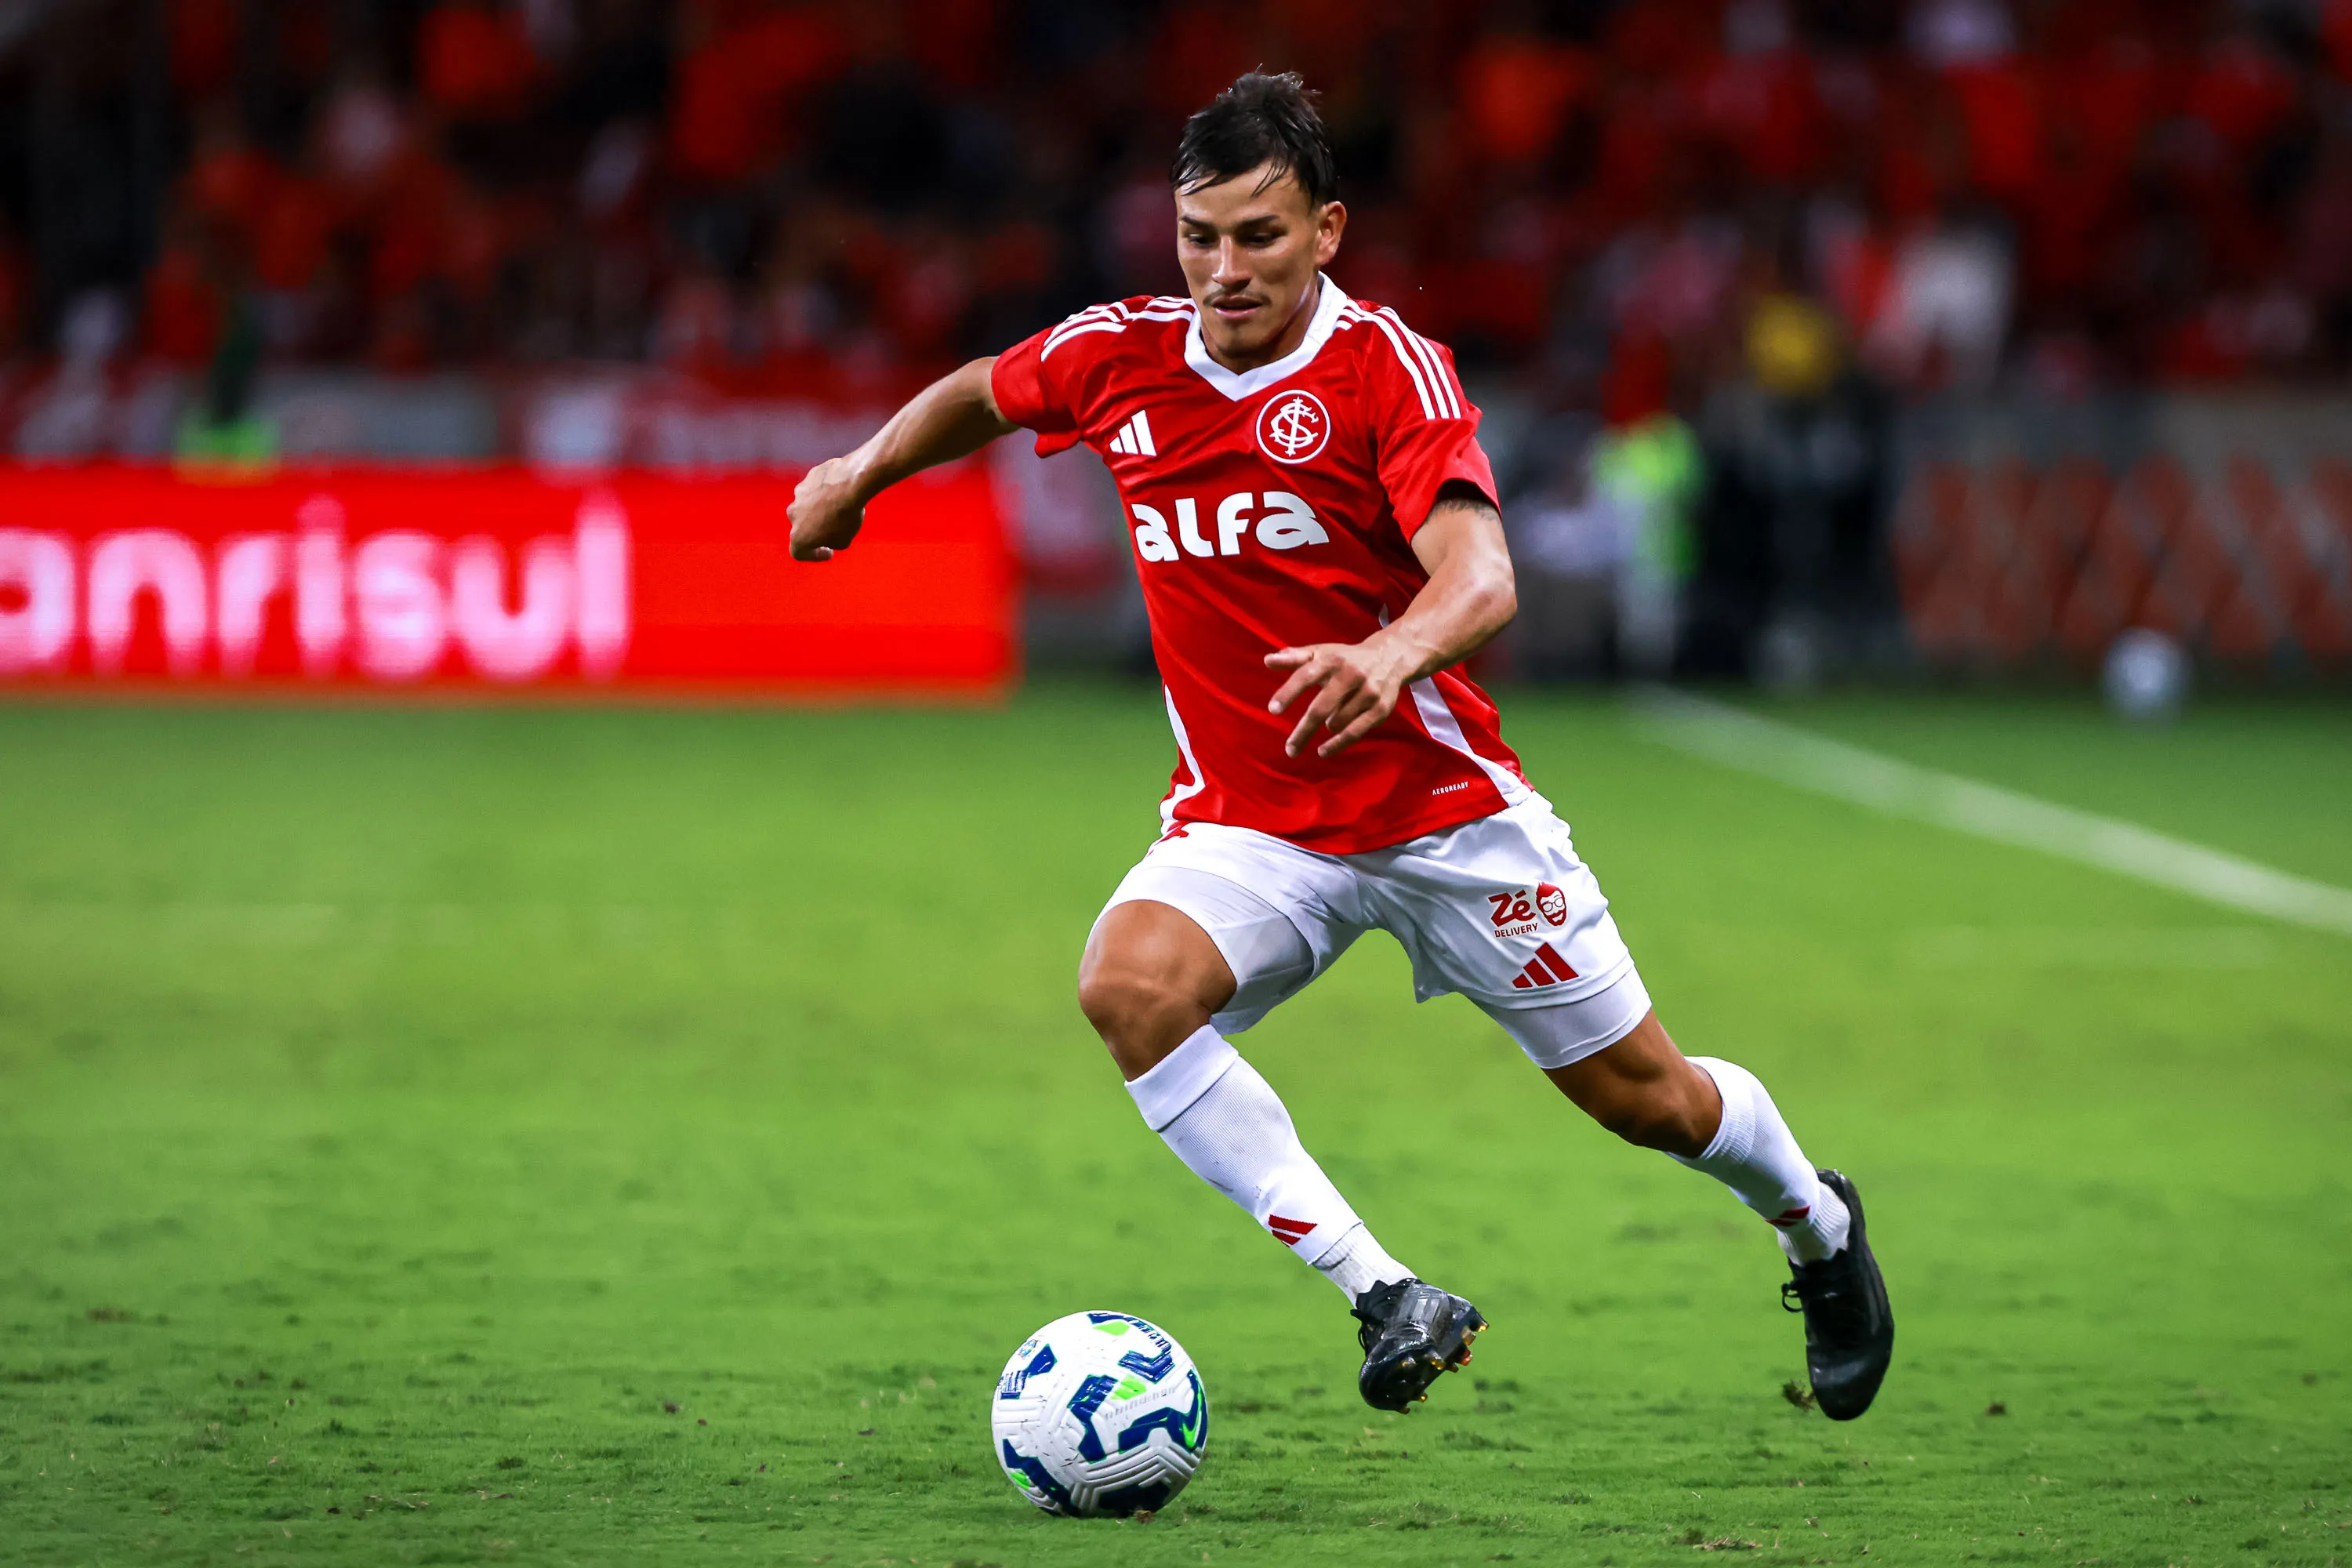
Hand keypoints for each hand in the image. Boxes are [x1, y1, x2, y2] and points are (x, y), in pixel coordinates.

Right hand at [788, 455, 870, 561]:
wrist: (850, 483)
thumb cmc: (847, 516)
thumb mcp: (844, 541)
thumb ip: (831, 542)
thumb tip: (829, 536)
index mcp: (799, 536)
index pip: (799, 552)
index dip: (814, 555)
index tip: (829, 551)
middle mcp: (793, 515)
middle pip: (802, 526)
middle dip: (815, 529)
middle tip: (834, 528)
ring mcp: (799, 495)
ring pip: (807, 506)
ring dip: (819, 510)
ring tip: (839, 508)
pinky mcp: (808, 478)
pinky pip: (815, 490)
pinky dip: (825, 493)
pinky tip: (841, 493)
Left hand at [1265, 640, 1411, 757]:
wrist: (1390, 658)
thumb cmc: (1345, 658)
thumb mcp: (1321, 653)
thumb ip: (1294, 657)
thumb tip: (1267, 660)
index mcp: (1331, 660)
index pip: (1305, 676)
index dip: (1288, 692)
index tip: (1272, 710)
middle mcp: (1350, 675)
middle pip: (1321, 708)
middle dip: (1303, 730)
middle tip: (1290, 749)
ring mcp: (1367, 693)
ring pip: (1337, 721)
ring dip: (1326, 726)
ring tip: (1326, 720)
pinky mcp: (1379, 709)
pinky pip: (1355, 732)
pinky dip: (1338, 744)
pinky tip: (1323, 751)